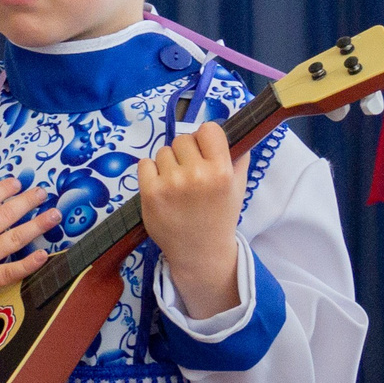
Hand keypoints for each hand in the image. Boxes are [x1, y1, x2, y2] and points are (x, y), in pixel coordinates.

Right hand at [0, 172, 60, 324]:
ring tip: (55, 216)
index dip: (6, 188)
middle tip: (43, 193)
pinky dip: (28, 264)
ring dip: (37, 226)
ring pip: (14, 240)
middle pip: (6, 215)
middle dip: (28, 202)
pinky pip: (10, 272)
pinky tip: (44, 254)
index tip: (18, 182)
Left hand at [138, 122, 248, 315]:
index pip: (208, 129)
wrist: (200, 252)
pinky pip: (144, 164)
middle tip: (190, 174)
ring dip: (168, 164)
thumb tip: (236, 133)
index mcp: (221, 171)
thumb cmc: (220, 217)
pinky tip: (162, 188)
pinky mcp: (150, 193)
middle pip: (183, 139)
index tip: (204, 151)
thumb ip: (239, 159)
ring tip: (177, 186)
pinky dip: (151, 173)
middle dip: (185, 153)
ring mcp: (171, 184)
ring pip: (163, 151)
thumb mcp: (238, 188)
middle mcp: (197, 174)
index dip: (205, 139)